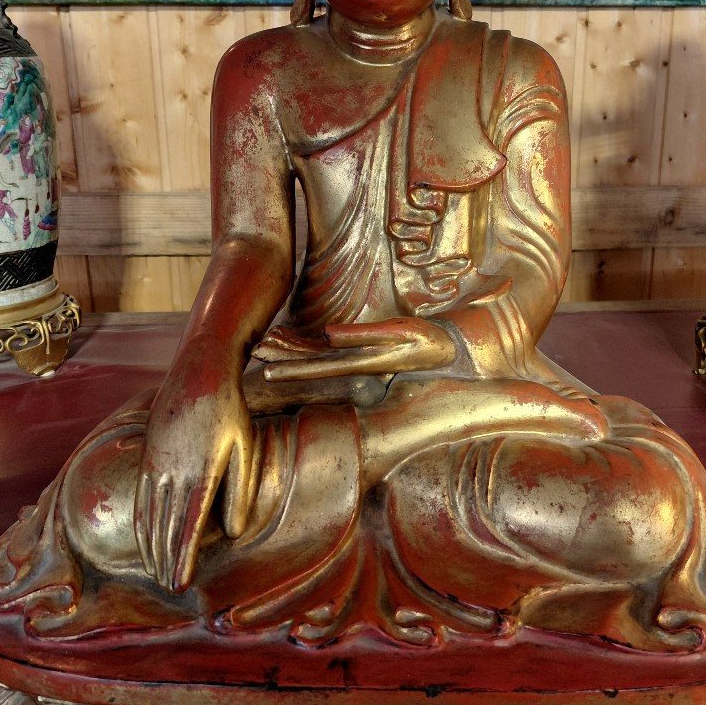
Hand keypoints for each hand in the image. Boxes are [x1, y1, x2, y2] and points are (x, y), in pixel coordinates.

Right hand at [133, 380, 251, 592]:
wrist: (198, 370)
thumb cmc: (231, 409)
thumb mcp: (244, 446)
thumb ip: (240, 490)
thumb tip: (235, 534)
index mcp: (201, 471)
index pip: (189, 527)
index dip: (183, 559)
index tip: (181, 585)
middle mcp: (172, 470)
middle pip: (165, 526)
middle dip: (165, 561)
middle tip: (168, 589)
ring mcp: (155, 461)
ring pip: (149, 514)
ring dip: (150, 548)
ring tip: (155, 572)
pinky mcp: (147, 453)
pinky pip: (140, 496)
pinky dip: (140, 522)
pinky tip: (142, 539)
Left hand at [260, 318, 455, 381]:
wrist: (450, 351)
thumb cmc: (428, 339)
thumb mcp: (399, 333)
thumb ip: (363, 335)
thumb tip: (327, 335)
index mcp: (363, 364)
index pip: (319, 368)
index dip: (291, 369)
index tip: (266, 372)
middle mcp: (357, 366)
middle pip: (313, 366)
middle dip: (283, 362)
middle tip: (255, 357)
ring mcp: (360, 362)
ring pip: (319, 360)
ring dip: (292, 355)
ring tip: (264, 348)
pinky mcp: (365, 355)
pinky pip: (331, 354)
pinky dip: (308, 349)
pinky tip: (292, 344)